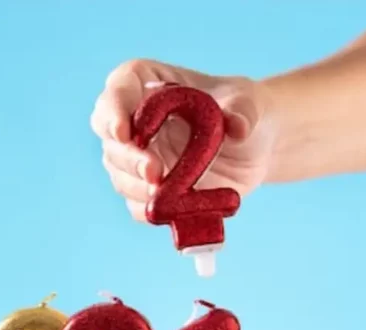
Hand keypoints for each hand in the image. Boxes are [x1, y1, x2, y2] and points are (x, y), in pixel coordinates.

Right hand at [91, 59, 274, 221]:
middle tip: (154, 172)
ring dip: (138, 188)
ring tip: (167, 194)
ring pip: (120, 175)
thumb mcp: (250, 103)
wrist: (254, 147)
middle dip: (127, 157)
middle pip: (111, 136)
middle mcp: (136, 120)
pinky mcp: (149, 190)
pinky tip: (174, 210)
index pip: (121, 86)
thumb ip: (243, 110)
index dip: (114, 107)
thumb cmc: (244, 111)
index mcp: (152, 84)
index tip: (123, 131)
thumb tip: (238, 127)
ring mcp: (138, 158)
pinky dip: (152, 210)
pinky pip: (139, 205)